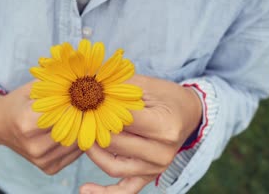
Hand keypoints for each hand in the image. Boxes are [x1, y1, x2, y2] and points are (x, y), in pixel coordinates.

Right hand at [0, 82, 82, 174]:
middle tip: (92, 106)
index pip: (63, 113)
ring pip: (76, 144)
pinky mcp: (48, 168)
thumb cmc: (19, 102)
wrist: (0, 125)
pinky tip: (80, 130)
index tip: (85, 96)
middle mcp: (33, 145)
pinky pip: (74, 154)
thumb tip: (80, 80)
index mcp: (27, 123)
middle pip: (72, 130)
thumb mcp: (32, 88)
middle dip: (84, 117)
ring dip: (85, 130)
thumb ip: (54, 84)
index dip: (76, 103)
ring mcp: (41, 159)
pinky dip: (80, 142)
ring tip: (89, 116)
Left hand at [80, 75, 201, 192]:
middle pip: (116, 144)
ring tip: (82, 139)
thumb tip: (90, 91)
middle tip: (81, 117)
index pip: (123, 121)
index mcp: (165, 127)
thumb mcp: (146, 85)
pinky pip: (125, 190)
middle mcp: (162, 152)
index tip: (87, 101)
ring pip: (114, 166)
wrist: (187, 114)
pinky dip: (104, 193)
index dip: (101, 110)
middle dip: (94, 130)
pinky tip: (84, 189)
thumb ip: (120, 89)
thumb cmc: (165, 96)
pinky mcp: (149, 176)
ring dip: (94, 153)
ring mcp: (156, 168)